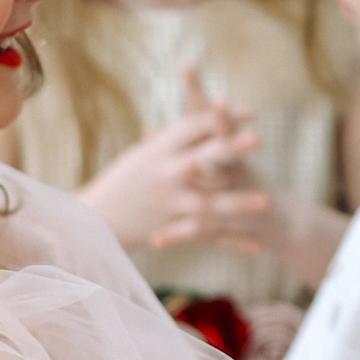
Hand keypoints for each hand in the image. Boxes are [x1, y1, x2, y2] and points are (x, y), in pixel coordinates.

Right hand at [77, 67, 266, 251]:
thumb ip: (175, 139)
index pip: (194, 127)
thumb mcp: (144, 154)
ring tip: (268, 201)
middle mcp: (164, 173)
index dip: (222, 117)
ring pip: (208, 203)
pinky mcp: (170, 228)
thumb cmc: (122, 180)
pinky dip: (230, 242)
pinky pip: (204, 236)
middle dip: (231, 148)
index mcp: (158, 150)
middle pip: (203, 158)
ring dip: (238, 202)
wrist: (92, 219)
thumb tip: (206, 117)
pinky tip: (256, 245)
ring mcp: (167, 203)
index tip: (251, 113)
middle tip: (259, 138)